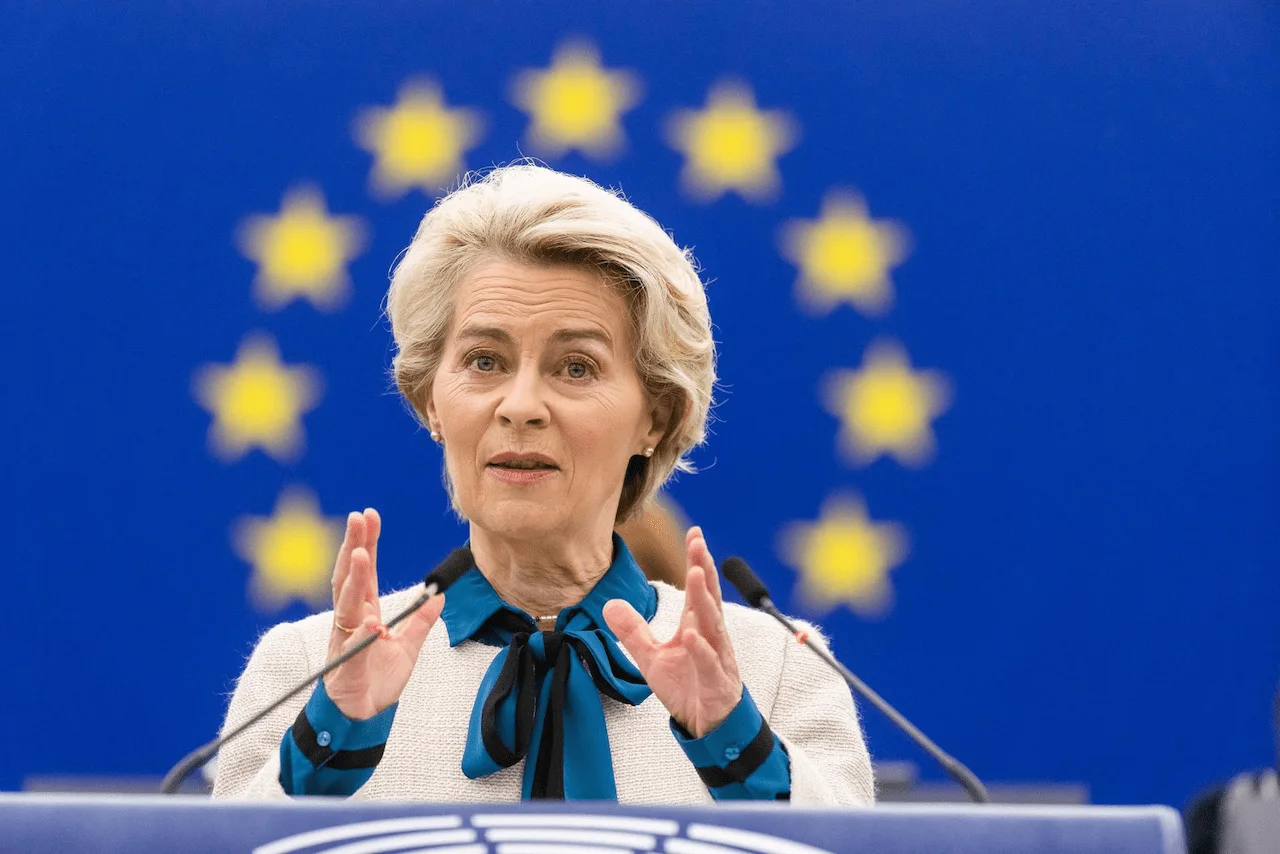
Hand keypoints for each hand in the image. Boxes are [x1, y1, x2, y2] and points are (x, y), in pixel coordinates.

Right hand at [322, 508, 444, 719]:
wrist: (361, 718)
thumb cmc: (377, 680)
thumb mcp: (408, 646)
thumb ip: (420, 620)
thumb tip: (439, 594)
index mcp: (365, 613)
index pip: (365, 572)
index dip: (367, 543)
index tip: (368, 516)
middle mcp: (351, 621)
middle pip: (350, 577)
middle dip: (354, 547)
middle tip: (357, 518)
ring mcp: (346, 642)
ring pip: (347, 605)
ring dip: (355, 580)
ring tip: (363, 554)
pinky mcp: (347, 667)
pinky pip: (354, 647)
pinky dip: (362, 633)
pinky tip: (371, 619)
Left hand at [604, 526, 742, 737]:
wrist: (708, 723)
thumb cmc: (687, 686)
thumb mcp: (651, 657)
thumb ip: (633, 631)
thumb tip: (609, 604)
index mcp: (697, 625)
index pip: (698, 588)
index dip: (697, 560)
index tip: (695, 534)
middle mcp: (710, 635)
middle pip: (708, 596)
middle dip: (703, 569)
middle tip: (698, 543)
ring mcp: (716, 657)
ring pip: (713, 623)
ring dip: (705, 599)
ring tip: (696, 574)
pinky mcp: (716, 681)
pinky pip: (709, 662)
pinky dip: (700, 648)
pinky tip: (690, 634)